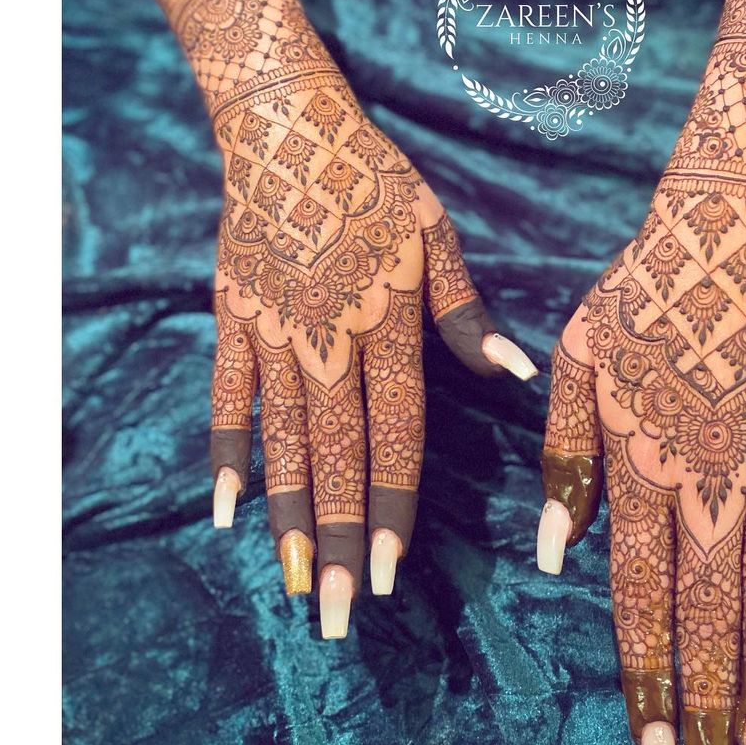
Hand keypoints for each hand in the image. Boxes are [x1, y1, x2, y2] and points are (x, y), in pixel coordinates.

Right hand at [209, 78, 535, 635]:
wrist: (288, 129)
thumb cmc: (376, 183)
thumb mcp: (434, 237)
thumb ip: (466, 315)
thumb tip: (518, 373)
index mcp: (387, 324)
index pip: (394, 434)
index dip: (394, 504)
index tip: (391, 571)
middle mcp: (329, 340)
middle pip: (337, 456)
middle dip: (341, 540)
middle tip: (341, 615)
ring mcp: (274, 334)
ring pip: (282, 442)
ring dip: (290, 518)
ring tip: (295, 584)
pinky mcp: (235, 321)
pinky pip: (227, 399)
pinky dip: (227, 454)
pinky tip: (228, 511)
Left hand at [538, 167, 745, 744]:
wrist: (726, 232)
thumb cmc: (636, 298)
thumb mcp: (571, 365)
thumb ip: (565, 464)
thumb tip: (556, 563)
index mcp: (639, 466)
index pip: (639, 603)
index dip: (647, 689)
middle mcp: (706, 481)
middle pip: (707, 622)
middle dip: (708, 724)